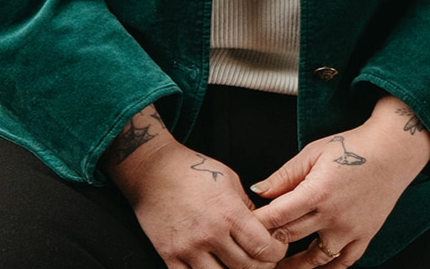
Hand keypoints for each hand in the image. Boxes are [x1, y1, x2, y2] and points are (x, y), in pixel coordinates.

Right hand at [102, 106, 287, 268]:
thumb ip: (247, 207)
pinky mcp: (170, 256)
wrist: (153, 170)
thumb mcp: (229, 179)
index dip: (276, 252)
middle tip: (262, 259)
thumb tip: (264, 229)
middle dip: (261, 266)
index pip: (263, 247)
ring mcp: (189, 248)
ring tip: (238, 264)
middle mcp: (209, 233)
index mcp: (228, 211)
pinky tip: (215, 267)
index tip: (276, 248)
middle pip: (247, 268)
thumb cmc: (192, 169)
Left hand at [252, 97, 429, 267]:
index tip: (245, 225)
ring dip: (294, 265)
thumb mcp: (313, 153)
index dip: (258, 223)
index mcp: (317, 192)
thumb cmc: (352, 147)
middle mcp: (333, 216)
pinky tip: (314, 268)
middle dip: (270, 242)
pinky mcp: (364, 236)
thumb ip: (284, 175)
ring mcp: (350, 230)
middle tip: (255, 245)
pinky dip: (327, 268)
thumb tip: (258, 190)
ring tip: (277, 266)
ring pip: (315, 258)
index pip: (278, 216)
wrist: (391, 151)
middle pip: (291, 237)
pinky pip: (343, 262)